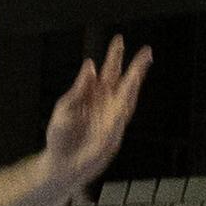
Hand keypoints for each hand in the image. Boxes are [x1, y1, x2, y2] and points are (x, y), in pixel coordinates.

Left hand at [44, 35, 152, 189]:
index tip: (118, 41)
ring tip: (144, 59)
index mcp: (90, 95)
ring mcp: (111, 114)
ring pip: (128, 91)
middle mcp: (104, 103)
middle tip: (144, 48)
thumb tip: (90, 66)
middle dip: (131, 63)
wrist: (62, 164)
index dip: (112, 57)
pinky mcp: (115, 127)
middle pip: (119, 78)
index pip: (103, 72)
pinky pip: (125, 108)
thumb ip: (78, 89)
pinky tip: (134, 81)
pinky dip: (130, 94)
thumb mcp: (65, 109)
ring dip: (137, 75)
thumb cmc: (61, 139)